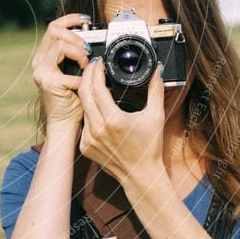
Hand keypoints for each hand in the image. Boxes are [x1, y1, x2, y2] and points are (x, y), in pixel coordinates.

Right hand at [31, 13, 91, 127]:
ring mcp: (41, 71)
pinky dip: (82, 76)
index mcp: (45, 56)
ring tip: (87, 65)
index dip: (70, 19)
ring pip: (60, 45)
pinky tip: (85, 84)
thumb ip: (78, 57)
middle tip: (88, 48)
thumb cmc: (72, 99)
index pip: (54, 27)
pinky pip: (70, 70)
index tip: (86, 20)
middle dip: (75, 36)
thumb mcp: (75, 72)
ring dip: (79, 52)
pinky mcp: (48, 82)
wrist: (64, 123)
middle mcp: (39, 61)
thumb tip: (94, 42)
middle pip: (54, 30)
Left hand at [78, 57, 166, 188]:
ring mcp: (88, 139)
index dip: (96, 71)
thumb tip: (157, 70)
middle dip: (87, 76)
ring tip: (96, 83)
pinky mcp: (84, 146)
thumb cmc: (149, 148)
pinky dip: (89, 111)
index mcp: (113, 120)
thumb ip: (155, 90)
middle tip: (94, 66)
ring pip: (82, 107)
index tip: (100, 62)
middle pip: (83, 93)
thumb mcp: (155, 116)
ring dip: (87, 93)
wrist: (140, 176)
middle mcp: (97, 129)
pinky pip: (83, 122)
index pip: (96, 87)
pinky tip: (97, 106)